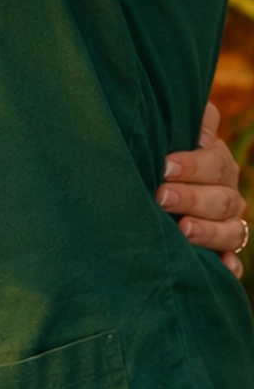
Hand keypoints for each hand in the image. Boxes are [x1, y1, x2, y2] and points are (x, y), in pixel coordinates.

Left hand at [159, 102, 247, 275]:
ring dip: (209, 232)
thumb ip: (197, 120)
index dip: (192, 166)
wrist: (157, 184)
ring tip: (185, 229)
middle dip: (191, 198)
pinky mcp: (222, 252)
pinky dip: (230, 267)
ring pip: (231, 231)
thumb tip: (204, 136)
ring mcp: (227, 225)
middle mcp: (227, 195)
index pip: (215, 164)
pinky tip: (223, 268)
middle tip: (162, 197)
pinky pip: (232, 262)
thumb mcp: (178, 130)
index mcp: (218, 165)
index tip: (164, 168)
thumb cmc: (164, 155)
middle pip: (221, 198)